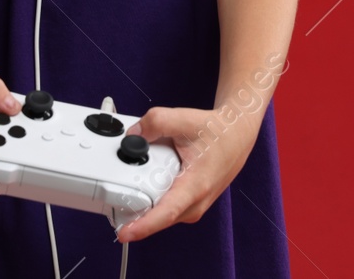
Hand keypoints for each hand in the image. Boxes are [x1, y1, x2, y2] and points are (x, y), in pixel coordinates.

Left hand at [115, 103, 264, 242]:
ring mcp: (193, 206)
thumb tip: (133, 135)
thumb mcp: (184, 119)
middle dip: (133, 204)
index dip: (143, 226)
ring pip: (160, 211)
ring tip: (138, 173)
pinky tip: (149, 178)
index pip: (167, 213)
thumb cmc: (217, 132)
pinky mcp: (190, 204)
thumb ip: (155, 122)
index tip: (124, 234)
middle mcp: (196, 202)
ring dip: (144, 197)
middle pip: (157, 215)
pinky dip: (153, 194)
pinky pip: (165, 207)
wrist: (236, 135)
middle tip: (117, 184)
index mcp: (196, 185)